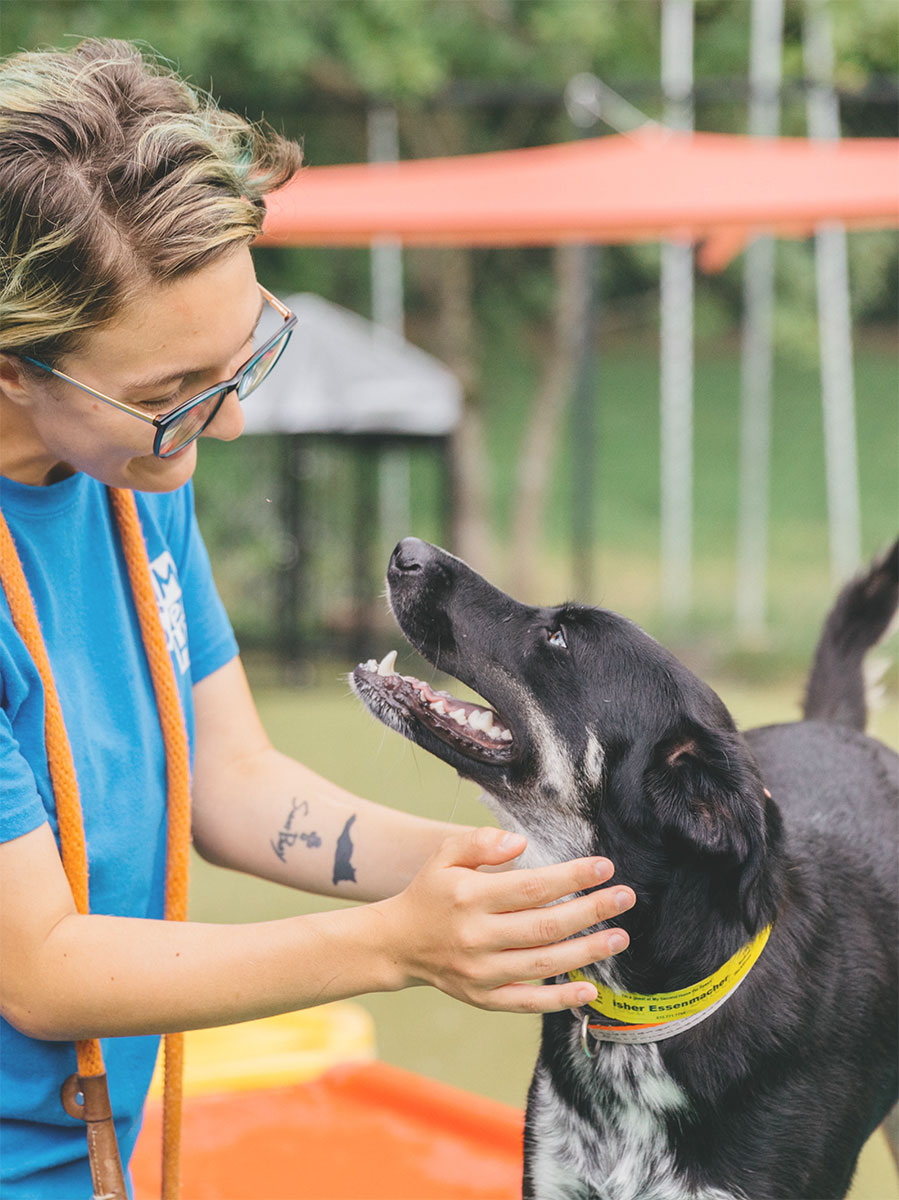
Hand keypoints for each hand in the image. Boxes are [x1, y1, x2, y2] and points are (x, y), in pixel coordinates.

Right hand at [375, 827, 633, 1013]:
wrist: (397, 943)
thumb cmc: (430, 892)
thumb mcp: (444, 856)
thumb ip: (480, 842)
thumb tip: (520, 843)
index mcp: (469, 897)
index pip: (530, 887)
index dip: (570, 877)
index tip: (603, 867)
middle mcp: (476, 936)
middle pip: (544, 925)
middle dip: (590, 910)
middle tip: (625, 897)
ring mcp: (480, 971)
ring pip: (542, 963)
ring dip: (587, 951)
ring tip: (620, 937)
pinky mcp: (483, 997)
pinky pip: (527, 1001)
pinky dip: (559, 998)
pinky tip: (590, 987)